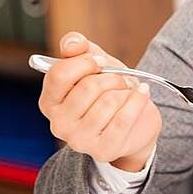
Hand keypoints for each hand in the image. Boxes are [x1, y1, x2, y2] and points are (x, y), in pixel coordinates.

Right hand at [37, 31, 161, 170]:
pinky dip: (138, 100)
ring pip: (108, 101)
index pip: (59, 75)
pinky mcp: (103, 150)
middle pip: (88, 87)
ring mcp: (79, 140)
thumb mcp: (92, 64)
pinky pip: (123, 118)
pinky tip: (143, 92)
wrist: (134, 124)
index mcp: (49, 102)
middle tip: (121, 79)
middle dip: (112, 77)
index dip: (84, 62)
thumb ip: (77, 47)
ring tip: (128, 92)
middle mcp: (58, 124)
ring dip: (125, 90)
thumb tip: (72, 44)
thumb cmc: (108, 91)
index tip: (101, 62)